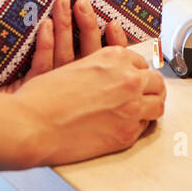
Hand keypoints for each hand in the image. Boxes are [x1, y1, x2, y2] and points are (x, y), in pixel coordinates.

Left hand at [0, 0, 129, 93]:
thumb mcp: (22, 39)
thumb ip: (47, 28)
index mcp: (66, 74)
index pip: (95, 56)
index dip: (109, 40)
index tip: (114, 19)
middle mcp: (60, 84)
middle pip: (86, 58)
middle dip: (88, 27)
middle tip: (85, 1)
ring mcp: (45, 90)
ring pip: (66, 60)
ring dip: (65, 27)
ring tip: (64, 1)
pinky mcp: (26, 92)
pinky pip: (41, 67)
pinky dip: (44, 44)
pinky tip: (42, 25)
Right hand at [14, 46, 167, 163]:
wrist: (33, 124)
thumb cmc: (44, 96)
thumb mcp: (76, 66)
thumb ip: (101, 68)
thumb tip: (112, 75)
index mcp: (115, 57)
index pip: (141, 62)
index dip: (136, 72)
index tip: (135, 78)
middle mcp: (128, 79)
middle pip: (156, 81)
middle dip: (150, 87)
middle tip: (145, 93)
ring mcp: (131, 106)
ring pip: (158, 104)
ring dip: (151, 105)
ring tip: (145, 108)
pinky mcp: (127, 133)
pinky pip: (145, 127)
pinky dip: (139, 126)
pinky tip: (131, 125)